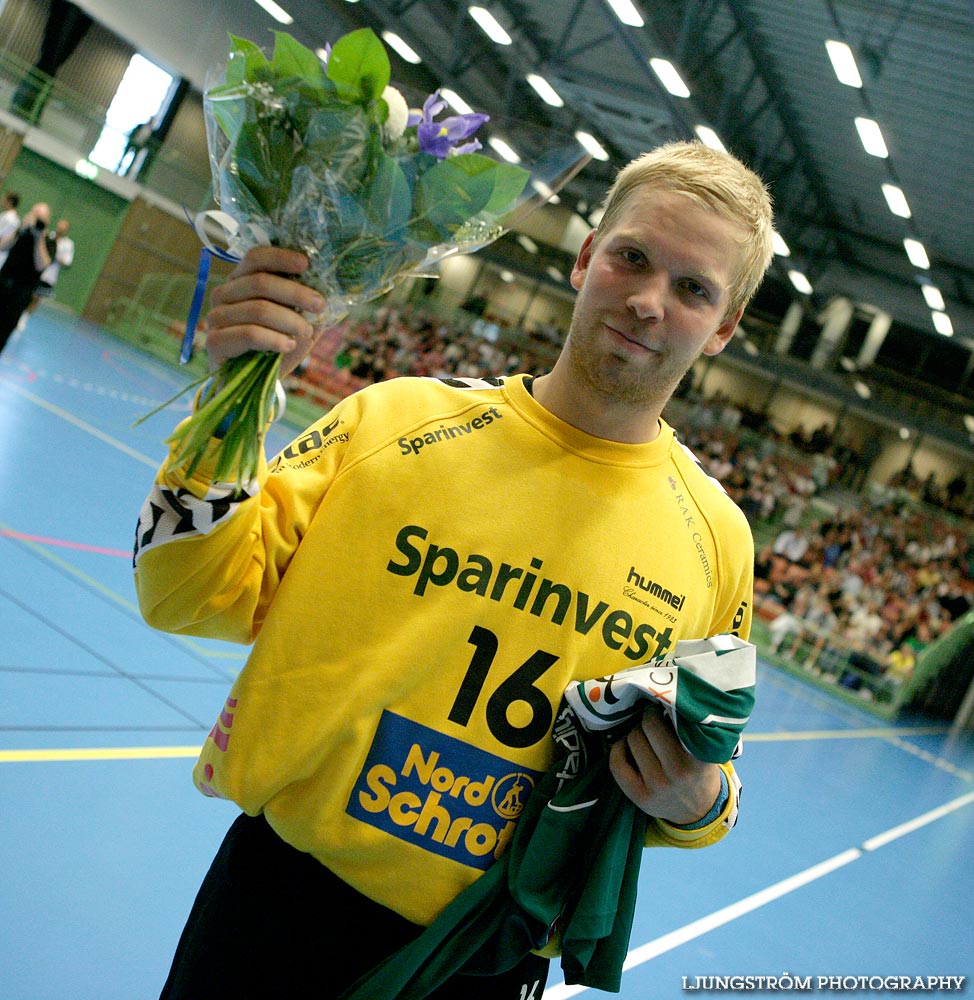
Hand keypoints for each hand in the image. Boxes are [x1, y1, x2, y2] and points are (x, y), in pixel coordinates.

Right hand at [205, 247, 326, 376]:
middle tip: (319, 305)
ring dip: (289, 321)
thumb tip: (333, 291)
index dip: (280, 257)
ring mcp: (216, 317)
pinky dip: (275, 339)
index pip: (255, 257)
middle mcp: (223, 294)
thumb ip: (307, 307)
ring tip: (306, 332)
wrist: (253, 386)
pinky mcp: (214, 342)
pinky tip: (288, 346)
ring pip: (258, 309)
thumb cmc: (275, 349)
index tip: (306, 264)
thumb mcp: (296, 324)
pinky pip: (249, 334)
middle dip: (296, 293)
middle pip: (260, 282)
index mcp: (240, 282)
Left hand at [609, 703, 721, 824]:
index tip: (662, 704)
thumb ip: (689, 728)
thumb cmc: (699, 771)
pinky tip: (627, 747)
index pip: (668, 720)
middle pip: (647, 726)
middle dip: (648, 718)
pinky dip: (618, 748)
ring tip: (644, 735)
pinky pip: (616, 763)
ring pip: (632, 740)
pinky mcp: (639, 796)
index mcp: (697, 758)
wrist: (699, 811)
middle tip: (652, 718)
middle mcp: (677, 772)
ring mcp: (657, 786)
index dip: (661, 707)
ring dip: (635, 732)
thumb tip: (663, 698)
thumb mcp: (704, 750)